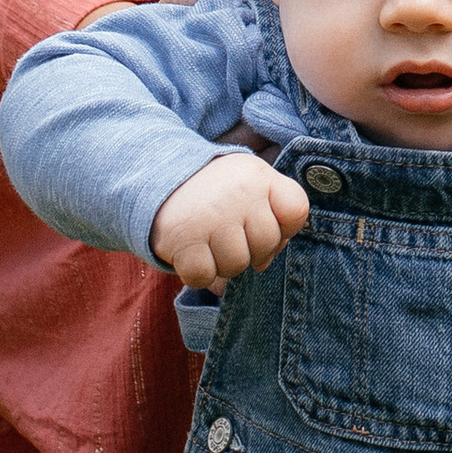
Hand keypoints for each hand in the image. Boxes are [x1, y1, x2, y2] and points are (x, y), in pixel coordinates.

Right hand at [150, 152, 309, 287]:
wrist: (155, 175)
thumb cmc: (213, 191)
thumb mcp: (247, 186)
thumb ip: (271, 218)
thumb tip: (265, 263)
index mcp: (259, 175)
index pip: (297, 210)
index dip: (284, 226)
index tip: (261, 220)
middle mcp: (238, 193)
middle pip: (267, 245)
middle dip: (251, 249)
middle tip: (228, 234)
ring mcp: (210, 217)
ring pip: (236, 266)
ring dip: (222, 263)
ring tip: (209, 242)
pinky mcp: (183, 239)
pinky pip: (205, 277)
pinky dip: (198, 273)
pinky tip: (192, 253)